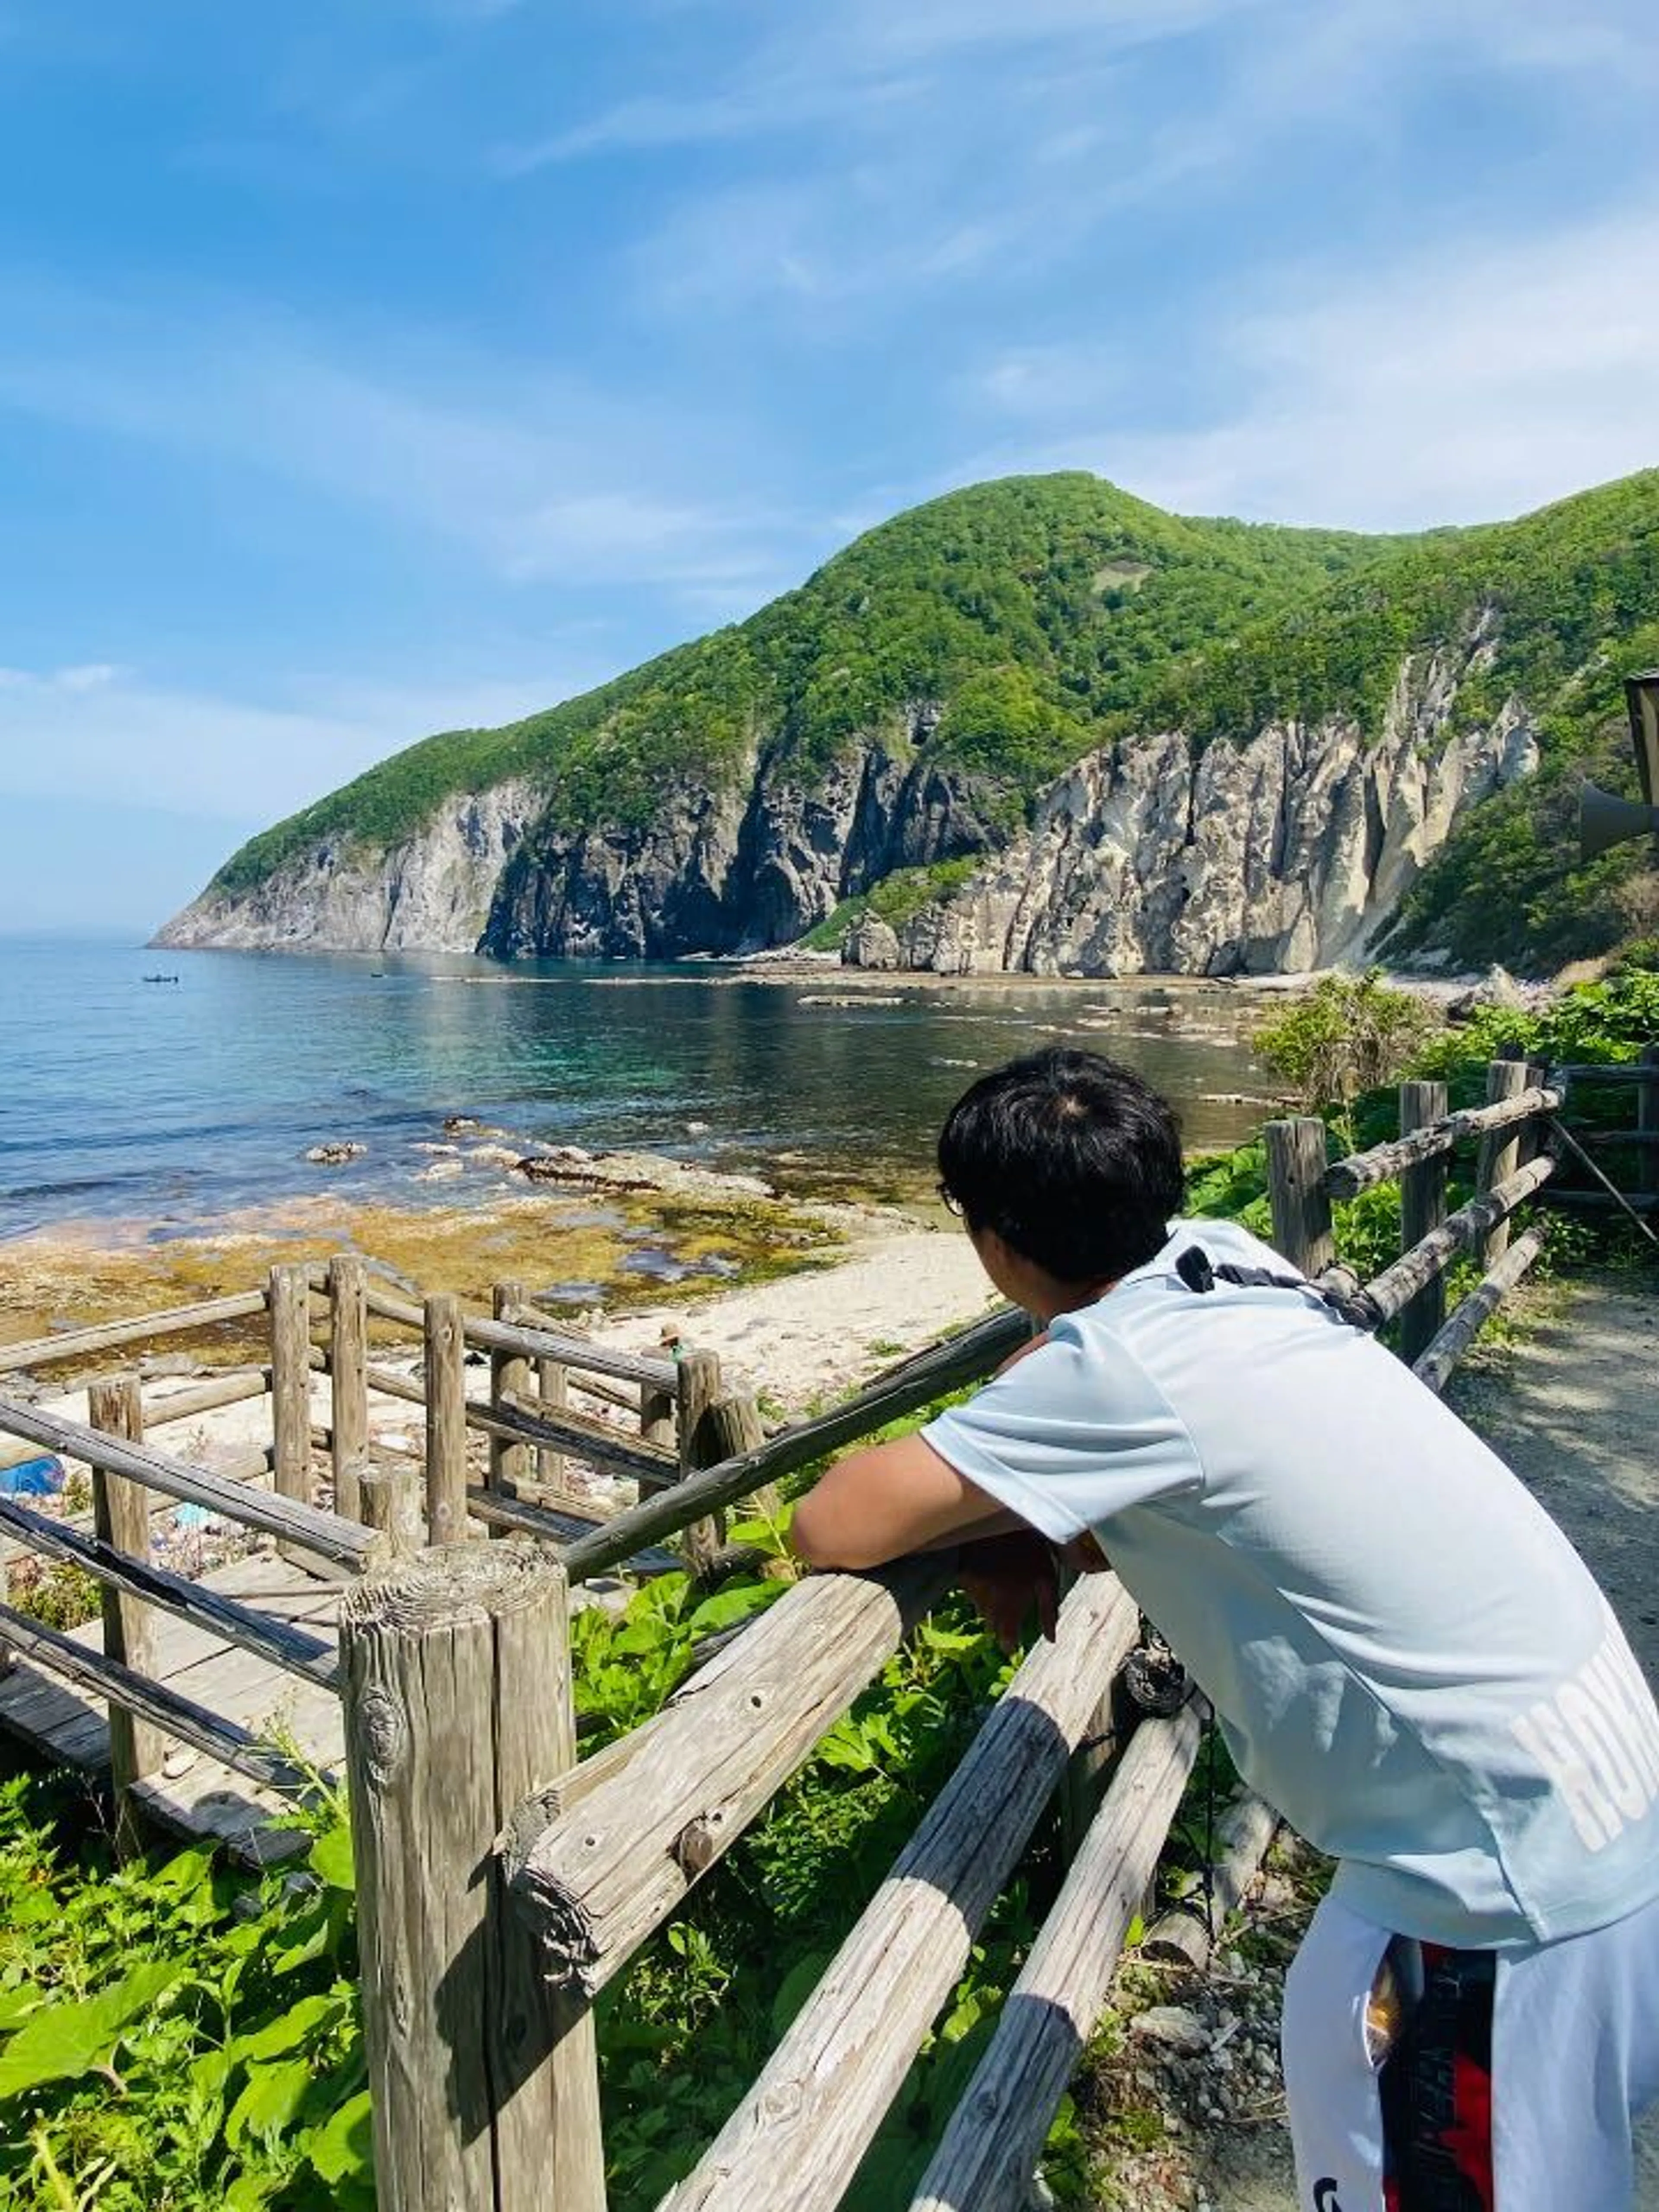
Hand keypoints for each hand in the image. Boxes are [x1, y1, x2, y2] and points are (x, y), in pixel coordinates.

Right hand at [956, 1529, 1060, 1654]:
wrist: (995, 1518)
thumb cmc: (1029, 1549)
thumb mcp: (1046, 1578)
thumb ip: (1048, 1611)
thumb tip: (1051, 1640)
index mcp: (1011, 1609)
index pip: (1006, 1641)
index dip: (1010, 1642)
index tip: (1013, 1641)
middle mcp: (988, 1605)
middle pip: (993, 1625)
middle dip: (1002, 1620)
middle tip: (1011, 1601)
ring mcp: (973, 1591)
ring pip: (981, 1608)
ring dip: (990, 1602)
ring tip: (1002, 1580)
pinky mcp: (960, 1576)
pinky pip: (970, 1591)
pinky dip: (979, 1586)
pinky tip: (990, 1569)